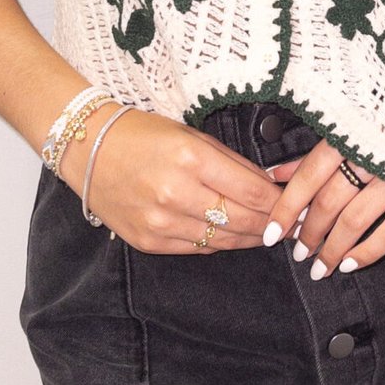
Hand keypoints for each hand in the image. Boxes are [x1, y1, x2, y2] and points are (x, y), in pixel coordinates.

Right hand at [62, 108, 283, 255]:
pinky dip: (221, 244)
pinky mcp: (149, 241)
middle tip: (292, 225)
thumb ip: (232, 163)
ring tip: (271, 233)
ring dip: (252, 238)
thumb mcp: (192, 135)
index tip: (296, 204)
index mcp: (190, 158)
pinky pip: (197, 249)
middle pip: (243, 220)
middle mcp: (175, 193)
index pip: (253, 191)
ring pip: (223, 240)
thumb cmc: (141, 135)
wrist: (88, 150)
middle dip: (273, 224)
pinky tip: (235, 237)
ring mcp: (160, 222)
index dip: (281, 202)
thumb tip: (270, 185)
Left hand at [264, 138, 384, 276]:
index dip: (286, 208)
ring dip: (332, 249)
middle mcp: (372, 152)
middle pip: (329, 202)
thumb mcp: (355, 122)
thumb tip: (276, 176)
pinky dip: (367, 252)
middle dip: (308, 233)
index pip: (309, 176)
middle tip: (298, 252)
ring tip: (320, 267)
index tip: (271, 234)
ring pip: (355, 221)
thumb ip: (315, 151)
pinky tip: (350, 264)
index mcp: (352, 129)